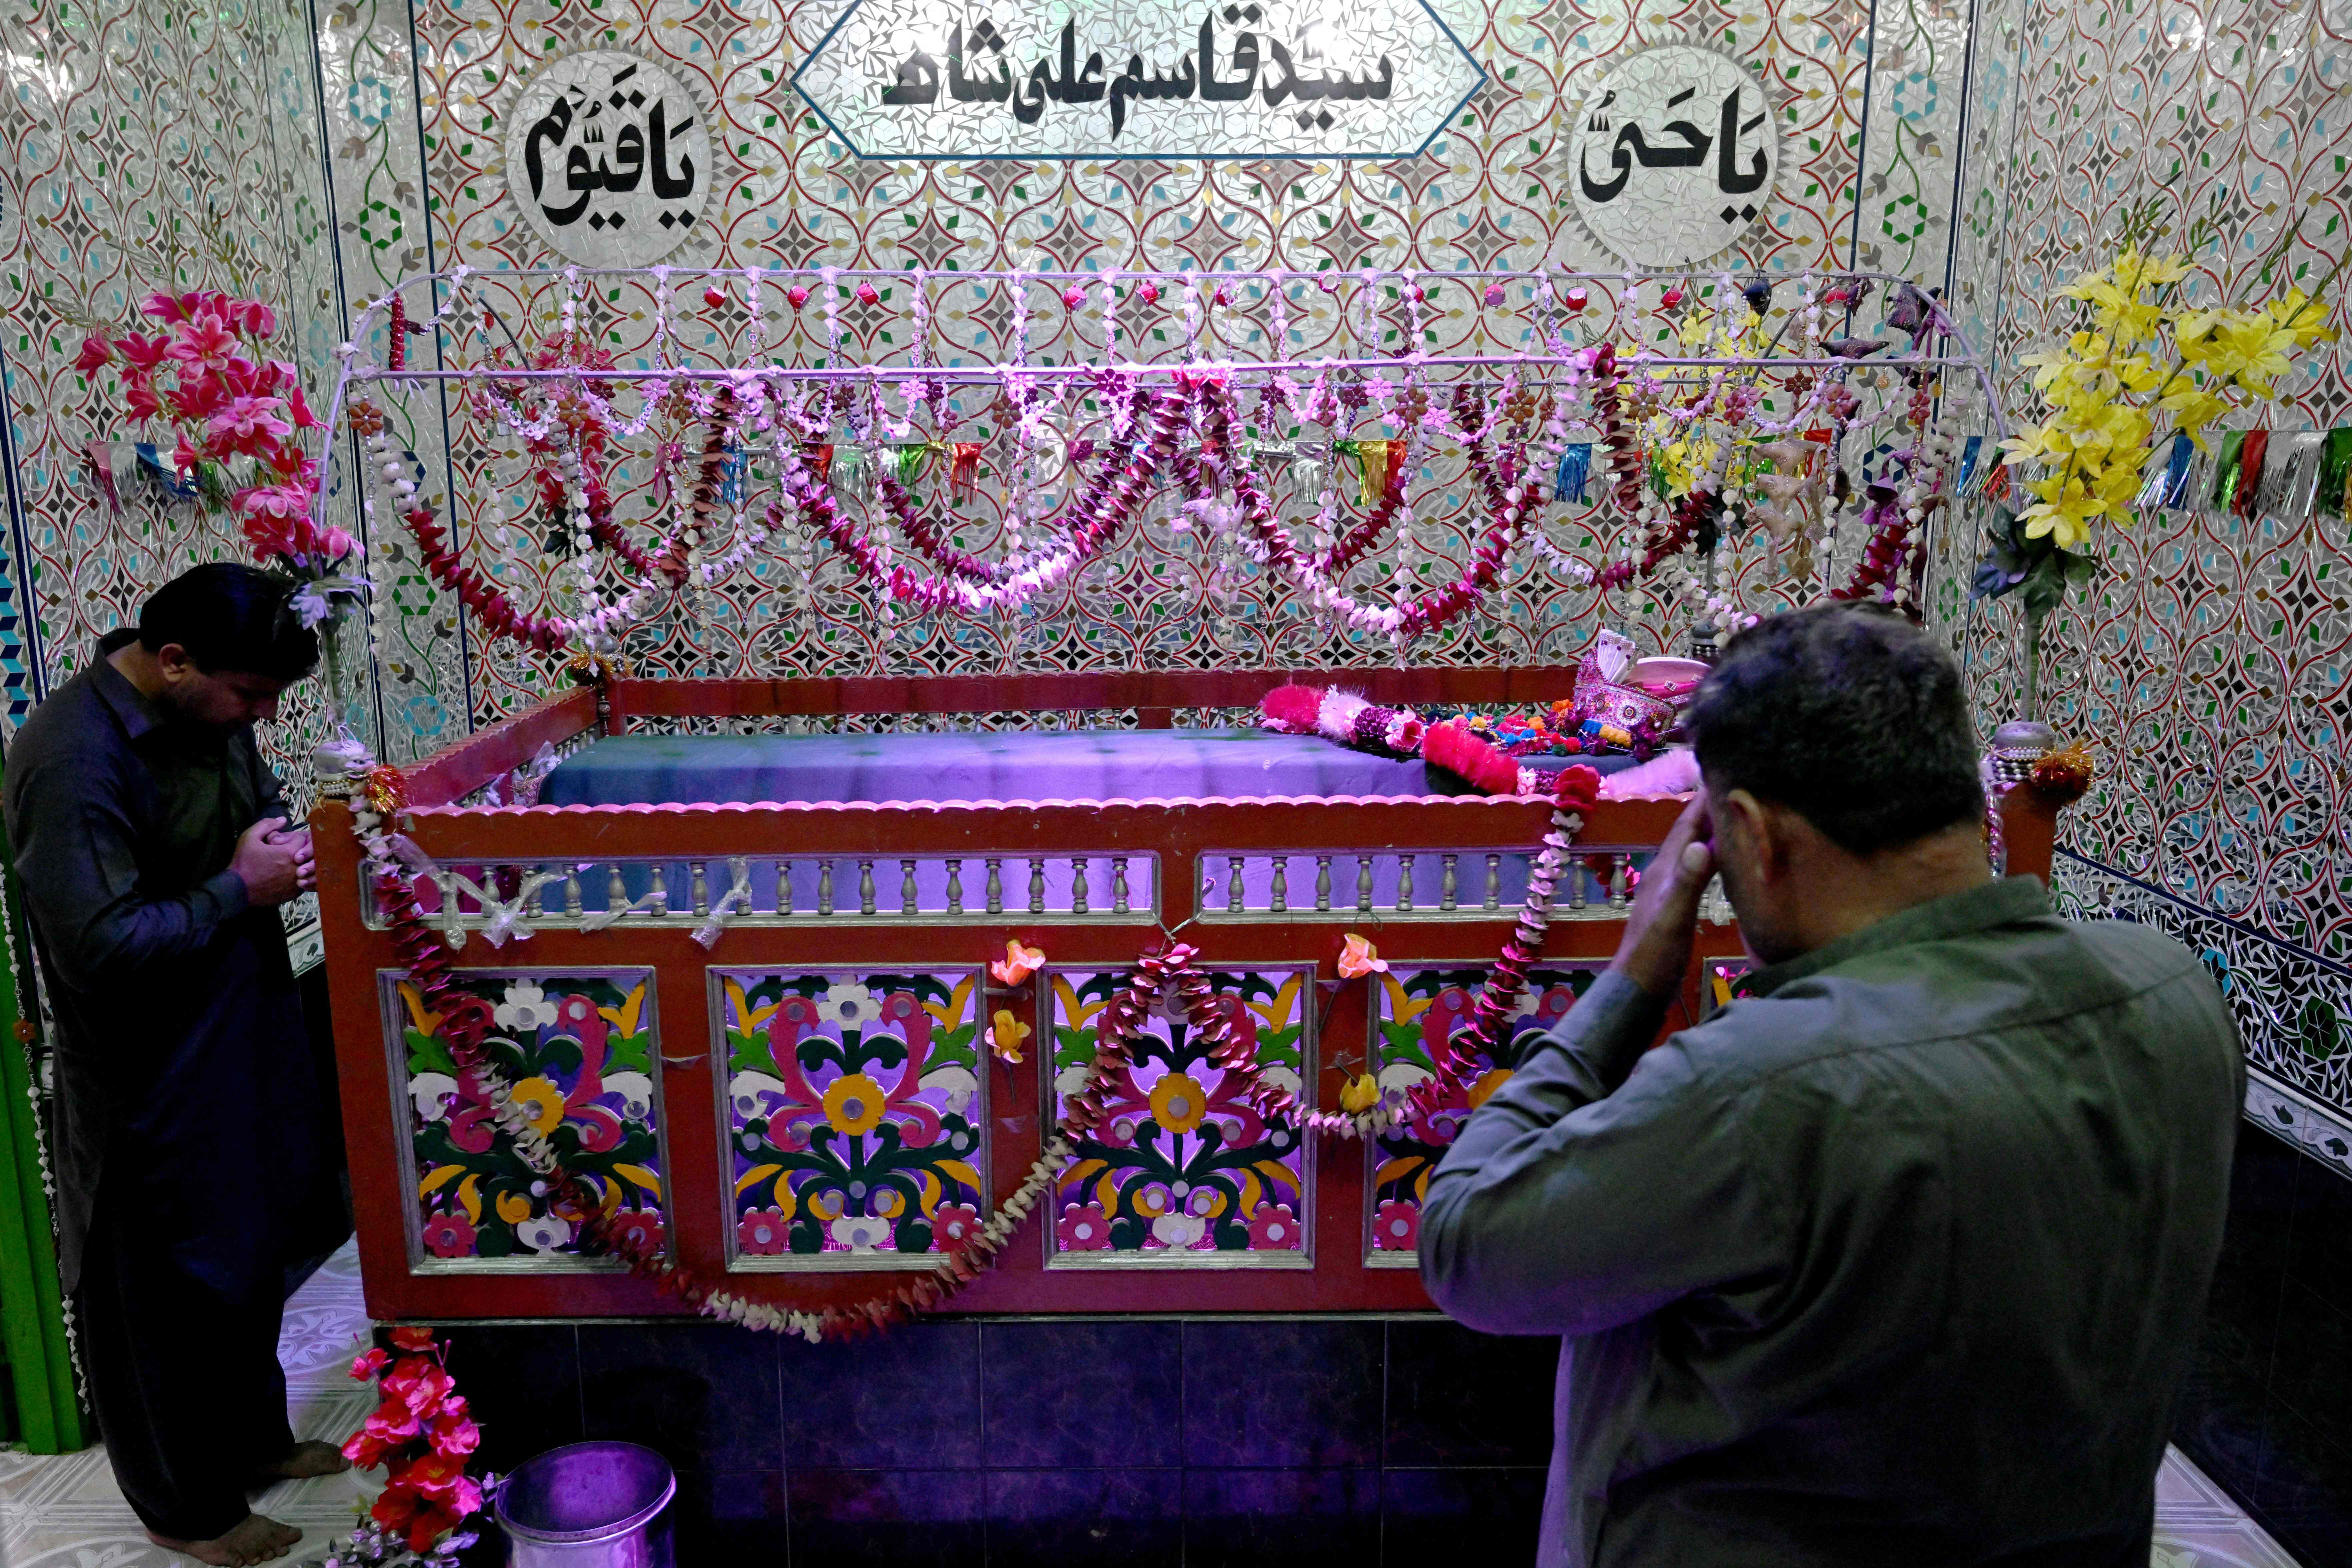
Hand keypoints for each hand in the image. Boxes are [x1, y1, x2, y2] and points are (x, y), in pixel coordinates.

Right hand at [232, 817, 303, 906]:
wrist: (237, 890)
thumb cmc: (243, 862)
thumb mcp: (249, 837)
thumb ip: (267, 825)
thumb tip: (283, 819)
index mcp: (290, 852)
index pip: (302, 839)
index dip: (292, 838)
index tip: (280, 842)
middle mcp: (298, 868)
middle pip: (308, 854)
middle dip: (299, 850)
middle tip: (283, 853)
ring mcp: (298, 882)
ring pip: (308, 869)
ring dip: (300, 864)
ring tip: (284, 864)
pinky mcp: (295, 894)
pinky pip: (304, 882)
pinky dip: (298, 877)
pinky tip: (285, 875)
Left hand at [1608, 794, 1716, 999]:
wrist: (1637, 990)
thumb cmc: (1654, 955)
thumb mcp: (1673, 918)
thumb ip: (1687, 882)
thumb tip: (1701, 844)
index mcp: (1663, 869)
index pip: (1685, 825)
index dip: (1703, 800)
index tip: (1723, 774)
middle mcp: (1663, 873)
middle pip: (1688, 833)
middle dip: (1709, 810)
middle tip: (1736, 789)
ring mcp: (1668, 890)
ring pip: (1692, 851)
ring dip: (1710, 833)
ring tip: (1734, 818)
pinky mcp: (1675, 906)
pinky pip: (1696, 871)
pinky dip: (1710, 860)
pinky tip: (1722, 863)